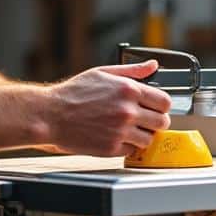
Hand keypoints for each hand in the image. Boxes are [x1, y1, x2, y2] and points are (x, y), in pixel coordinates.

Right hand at [41, 61, 173, 155]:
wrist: (51, 115)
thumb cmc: (74, 93)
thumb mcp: (103, 73)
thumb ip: (132, 70)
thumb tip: (153, 66)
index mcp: (129, 90)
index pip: (165, 102)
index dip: (162, 106)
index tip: (156, 107)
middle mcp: (128, 111)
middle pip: (162, 122)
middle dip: (156, 121)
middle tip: (145, 121)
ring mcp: (121, 131)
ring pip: (149, 139)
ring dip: (142, 135)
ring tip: (128, 129)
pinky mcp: (112, 148)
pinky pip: (132, 150)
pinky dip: (127, 146)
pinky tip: (116, 137)